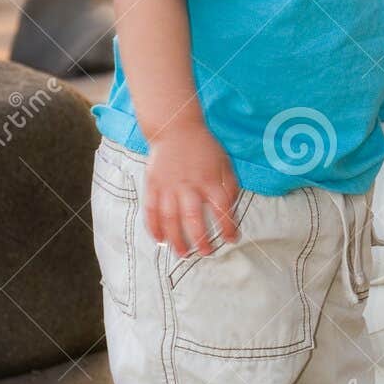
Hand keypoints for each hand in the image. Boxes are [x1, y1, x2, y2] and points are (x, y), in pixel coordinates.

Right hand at [144, 120, 240, 257]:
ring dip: (176, 239)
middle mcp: (189, 186)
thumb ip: (230, 187)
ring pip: (170, 218)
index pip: (222, 209)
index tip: (231, 239)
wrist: (176, 129)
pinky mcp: (153, 185)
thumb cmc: (204, 149)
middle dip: (200, 240)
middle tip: (205, 253)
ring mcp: (168, 187)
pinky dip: (153, 227)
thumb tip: (231, 209)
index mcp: (210, 181)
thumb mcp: (225, 164)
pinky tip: (159, 239)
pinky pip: (151, 210)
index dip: (228, 227)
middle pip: (193, 219)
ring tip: (182, 253)